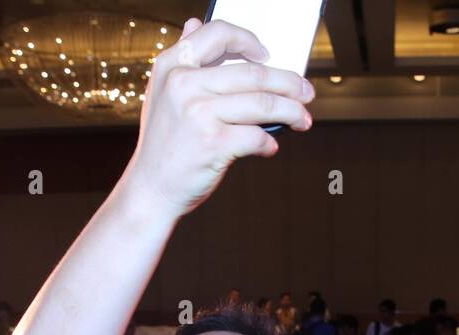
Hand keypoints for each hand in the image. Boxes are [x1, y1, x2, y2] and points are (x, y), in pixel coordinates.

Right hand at [123, 18, 314, 220]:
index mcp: (172, 65)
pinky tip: (270, 147)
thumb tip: (196, 23)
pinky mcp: (213, 144)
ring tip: (303, 120)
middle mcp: (183, 85)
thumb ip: (183, 59)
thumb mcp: (162, 92)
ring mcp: (198, 114)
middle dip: (289, 84)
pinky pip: (257, 137)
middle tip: (307, 93)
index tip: (268, 54)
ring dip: (292, 112)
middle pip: (254, 73)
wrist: (151, 188)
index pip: (218, 34)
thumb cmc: (164, 142)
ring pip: (263, 104)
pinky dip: (270, 144)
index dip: (249, 40)